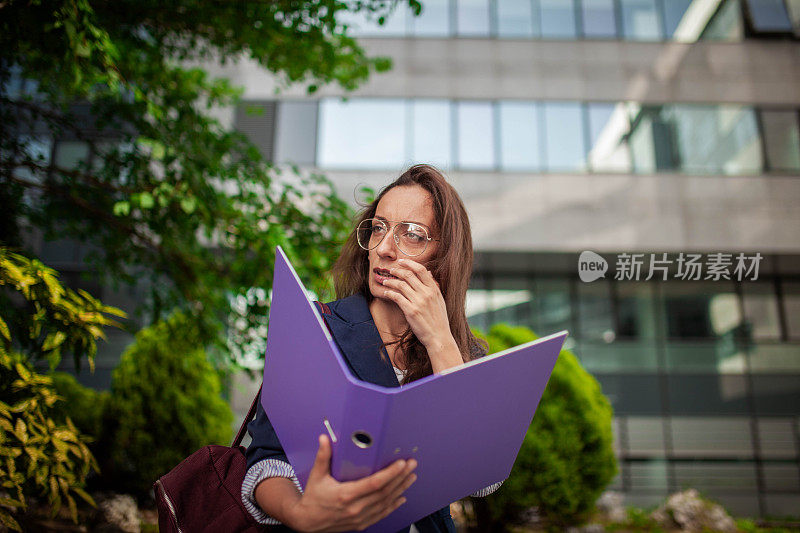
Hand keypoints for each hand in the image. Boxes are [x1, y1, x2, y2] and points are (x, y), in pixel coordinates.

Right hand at [288, 435, 416, 531]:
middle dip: (401, 477)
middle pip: (385, 492)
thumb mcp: (316, 475)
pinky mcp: (362, 523)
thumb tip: (324, 438)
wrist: (307, 522)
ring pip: (386, 503)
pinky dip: (393, 505)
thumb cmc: (313, 498)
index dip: (390, 473)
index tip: (401, 463)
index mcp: (345, 495)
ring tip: (411, 476)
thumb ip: (323, 456)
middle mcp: (355, 508)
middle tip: (412, 465)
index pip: (374, 483)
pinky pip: (382, 514)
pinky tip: (402, 496)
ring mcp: (360, 518)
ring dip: (401, 489)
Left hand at [380, 259, 462, 371]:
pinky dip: (389, 293)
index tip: (401, 261)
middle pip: (409, 275)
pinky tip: (386, 293)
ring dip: (391, 281)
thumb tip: (428, 272)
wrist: (439, 337)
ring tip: (385, 281)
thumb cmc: (439, 319)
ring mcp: (418, 302)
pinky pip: (397, 297)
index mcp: (434, 289)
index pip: (421, 270)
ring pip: (401, 285)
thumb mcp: (440, 300)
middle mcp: (426, 293)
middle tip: (391, 270)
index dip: (410, 263)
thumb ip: (433, 286)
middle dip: (397, 270)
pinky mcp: (410, 311)